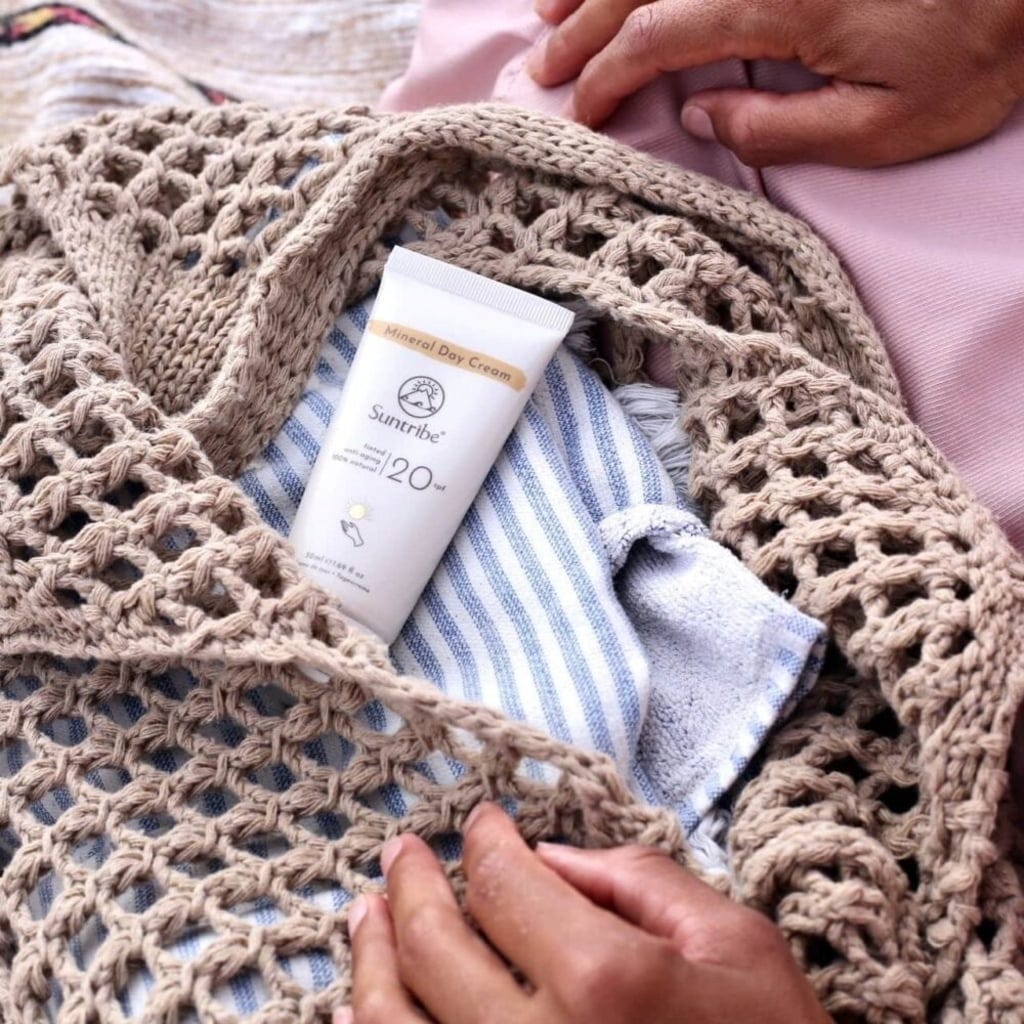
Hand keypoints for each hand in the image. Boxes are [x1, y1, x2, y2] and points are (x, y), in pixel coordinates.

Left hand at [337, 803, 829, 1023]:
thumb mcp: (736, 945)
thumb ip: (637, 881)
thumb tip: (548, 854)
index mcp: (606, 981)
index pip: (506, 883)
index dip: (486, 841)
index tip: (482, 823)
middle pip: (435, 946)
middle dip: (412, 884)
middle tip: (402, 852)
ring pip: (395, 1023)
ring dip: (372, 959)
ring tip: (368, 913)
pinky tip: (364, 1009)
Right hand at [527, 0, 1023, 166]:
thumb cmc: (978, 49)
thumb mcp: (886, 127)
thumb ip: (781, 129)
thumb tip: (704, 119)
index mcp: (780, 3)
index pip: (659, 35)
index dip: (608, 75)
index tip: (579, 110)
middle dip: (582, 26)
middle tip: (542, 68)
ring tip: (550, 7)